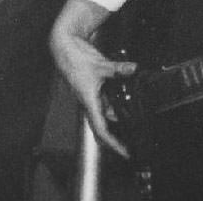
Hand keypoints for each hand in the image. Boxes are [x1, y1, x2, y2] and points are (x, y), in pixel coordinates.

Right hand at [49, 0, 135, 158]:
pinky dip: (118, 102)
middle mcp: (90, 103)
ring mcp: (92, 97)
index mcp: (89, 103)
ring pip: (108, 113)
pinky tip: (129, 99)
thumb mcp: (100, 65)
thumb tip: (134, 69)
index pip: (101, 130)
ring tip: (136, 123)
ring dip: (120, 116)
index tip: (124, 152)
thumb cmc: (76, 60)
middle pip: (105, 126)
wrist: (66, 49)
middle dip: (119, 136)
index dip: (113, 143)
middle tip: (134, 142)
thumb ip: (118, 69)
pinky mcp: (94, 89)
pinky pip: (107, 100)